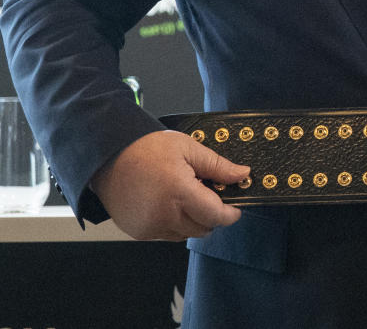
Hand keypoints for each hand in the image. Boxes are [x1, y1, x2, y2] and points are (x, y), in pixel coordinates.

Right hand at [90, 129, 249, 240]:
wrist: (108, 156)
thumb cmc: (146, 149)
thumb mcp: (188, 148)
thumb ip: (218, 165)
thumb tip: (242, 175)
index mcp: (179, 193)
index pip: (216, 216)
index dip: (230, 214)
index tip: (235, 207)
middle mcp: (164, 215)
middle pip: (203, 228)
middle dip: (211, 215)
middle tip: (206, 194)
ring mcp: (150, 226)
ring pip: (186, 234)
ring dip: (192, 221)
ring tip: (184, 196)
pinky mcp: (139, 232)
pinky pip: (167, 235)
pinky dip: (174, 224)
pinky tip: (168, 203)